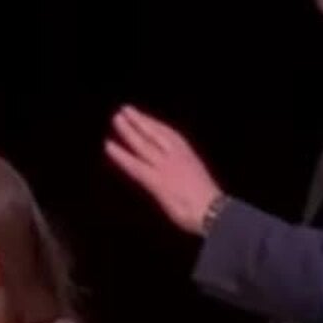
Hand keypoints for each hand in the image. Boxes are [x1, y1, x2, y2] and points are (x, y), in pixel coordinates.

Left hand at [106, 105, 221, 234]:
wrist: (214, 213)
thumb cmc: (212, 206)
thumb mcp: (199, 184)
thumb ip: (186, 178)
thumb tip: (180, 182)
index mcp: (189, 158)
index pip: (171, 136)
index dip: (156, 126)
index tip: (145, 118)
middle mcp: (176, 158)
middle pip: (155, 135)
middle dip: (140, 121)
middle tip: (125, 110)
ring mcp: (165, 168)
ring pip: (143, 145)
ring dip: (129, 131)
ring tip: (116, 119)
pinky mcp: (155, 181)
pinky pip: (135, 165)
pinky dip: (121, 155)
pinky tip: (108, 146)